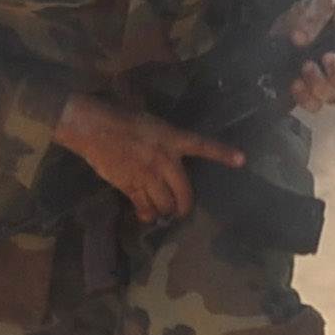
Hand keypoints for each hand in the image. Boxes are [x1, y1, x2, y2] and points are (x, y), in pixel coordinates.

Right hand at [53, 93, 242, 223]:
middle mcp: (164, 159)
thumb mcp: (152, 123)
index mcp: (172, 138)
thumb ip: (165, 139)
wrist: (93, 127)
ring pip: (165, 202)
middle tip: (183, 210)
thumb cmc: (121, 117)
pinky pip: (143, 205)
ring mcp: (147, 175)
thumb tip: (169, 153)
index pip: (203, 146)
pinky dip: (146, 213)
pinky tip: (147, 217)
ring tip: (165, 213)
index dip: (223, 153)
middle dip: (185, 205)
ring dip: (166, 211)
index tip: (241, 160)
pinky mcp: (129, 185)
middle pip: (184, 190)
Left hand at [283, 0, 334, 115]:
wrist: (270, 36)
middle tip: (328, 58)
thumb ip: (316, 13)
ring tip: (307, 67)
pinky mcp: (306, 96)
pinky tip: (297, 83)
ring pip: (333, 95)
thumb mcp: (308, 7)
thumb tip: (304, 35)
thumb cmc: (295, 21)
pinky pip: (313, 105)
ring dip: (321, 83)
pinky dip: (305, 97)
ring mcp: (323, 84)